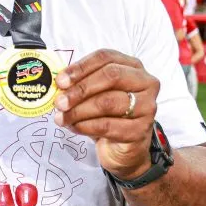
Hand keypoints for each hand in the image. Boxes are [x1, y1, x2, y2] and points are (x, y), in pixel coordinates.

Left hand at [53, 49, 157, 180]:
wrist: (124, 148)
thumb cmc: (108, 114)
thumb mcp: (95, 93)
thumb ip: (80, 83)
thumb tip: (59, 83)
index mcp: (133, 66)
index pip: (106, 57)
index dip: (80, 67)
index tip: (60, 81)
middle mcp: (145, 83)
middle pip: (111, 76)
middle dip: (80, 89)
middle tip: (59, 102)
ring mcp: (146, 106)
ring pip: (108, 102)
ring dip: (79, 110)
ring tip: (62, 117)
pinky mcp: (140, 130)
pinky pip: (107, 125)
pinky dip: (85, 126)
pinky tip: (74, 127)